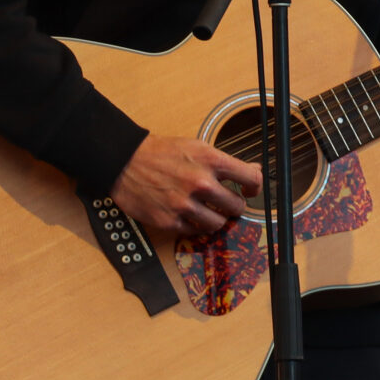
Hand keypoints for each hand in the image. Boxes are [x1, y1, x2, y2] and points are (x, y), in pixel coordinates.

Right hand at [110, 134, 261, 239]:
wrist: (125, 161)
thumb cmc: (161, 152)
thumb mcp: (197, 147)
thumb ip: (225, 162)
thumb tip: (253, 170)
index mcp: (210, 160)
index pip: (251, 178)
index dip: (254, 187)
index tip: (249, 190)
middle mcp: (200, 183)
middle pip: (237, 207)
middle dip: (234, 205)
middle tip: (225, 202)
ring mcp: (185, 204)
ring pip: (218, 224)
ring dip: (216, 219)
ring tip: (207, 210)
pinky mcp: (169, 221)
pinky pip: (194, 232)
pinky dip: (194, 225)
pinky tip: (188, 214)